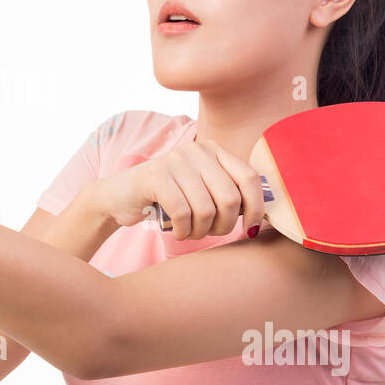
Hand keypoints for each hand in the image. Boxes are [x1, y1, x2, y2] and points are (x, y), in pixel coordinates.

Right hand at [88, 138, 265, 240]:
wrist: (120, 197)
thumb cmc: (168, 199)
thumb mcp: (201, 190)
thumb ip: (228, 193)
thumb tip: (263, 214)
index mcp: (214, 150)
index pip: (250, 177)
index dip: (257, 207)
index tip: (251, 229)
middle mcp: (197, 150)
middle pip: (229, 198)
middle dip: (224, 226)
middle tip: (212, 234)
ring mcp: (175, 160)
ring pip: (206, 209)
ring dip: (201, 232)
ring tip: (192, 232)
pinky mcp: (155, 176)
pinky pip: (182, 213)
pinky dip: (183, 230)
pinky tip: (178, 231)